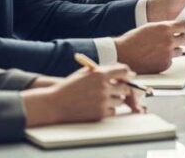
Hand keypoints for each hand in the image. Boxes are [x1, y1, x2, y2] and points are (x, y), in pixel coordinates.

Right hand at [22, 64, 142, 126]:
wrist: (55, 103)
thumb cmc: (69, 87)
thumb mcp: (85, 73)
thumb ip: (102, 70)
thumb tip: (120, 71)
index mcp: (100, 74)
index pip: (124, 71)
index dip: (127, 73)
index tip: (128, 76)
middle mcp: (103, 87)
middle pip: (126, 87)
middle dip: (124, 88)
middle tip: (120, 89)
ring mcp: (102, 101)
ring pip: (120, 100)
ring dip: (116, 99)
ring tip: (105, 97)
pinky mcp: (100, 113)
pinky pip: (114, 111)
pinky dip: (109, 109)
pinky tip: (100, 105)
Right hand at [114, 20, 184, 73]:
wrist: (122, 55)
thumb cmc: (132, 41)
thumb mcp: (149, 27)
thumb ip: (164, 28)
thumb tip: (174, 29)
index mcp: (164, 28)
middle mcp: (168, 41)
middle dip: (182, 39)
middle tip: (176, 40)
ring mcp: (168, 54)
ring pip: (180, 51)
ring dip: (174, 50)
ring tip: (161, 50)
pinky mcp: (165, 65)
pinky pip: (171, 61)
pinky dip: (166, 60)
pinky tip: (156, 58)